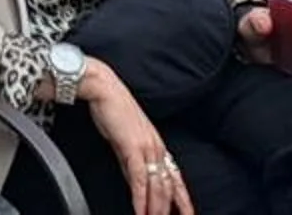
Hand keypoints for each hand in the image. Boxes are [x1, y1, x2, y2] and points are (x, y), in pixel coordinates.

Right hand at [80, 65, 193, 214]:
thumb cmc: (113, 110)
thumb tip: (136, 184)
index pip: (175, 178)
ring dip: (156, 208)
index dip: (183, 198)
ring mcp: (147, 148)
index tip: (188, 213)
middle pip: (168, 186)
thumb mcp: (125, 142)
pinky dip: (141, 199)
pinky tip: (140, 211)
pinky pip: (140, 179)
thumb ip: (132, 164)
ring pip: (157, 186)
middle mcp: (156, 148)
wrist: (104, 89)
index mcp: (157, 145)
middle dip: (170, 209)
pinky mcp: (133, 148)